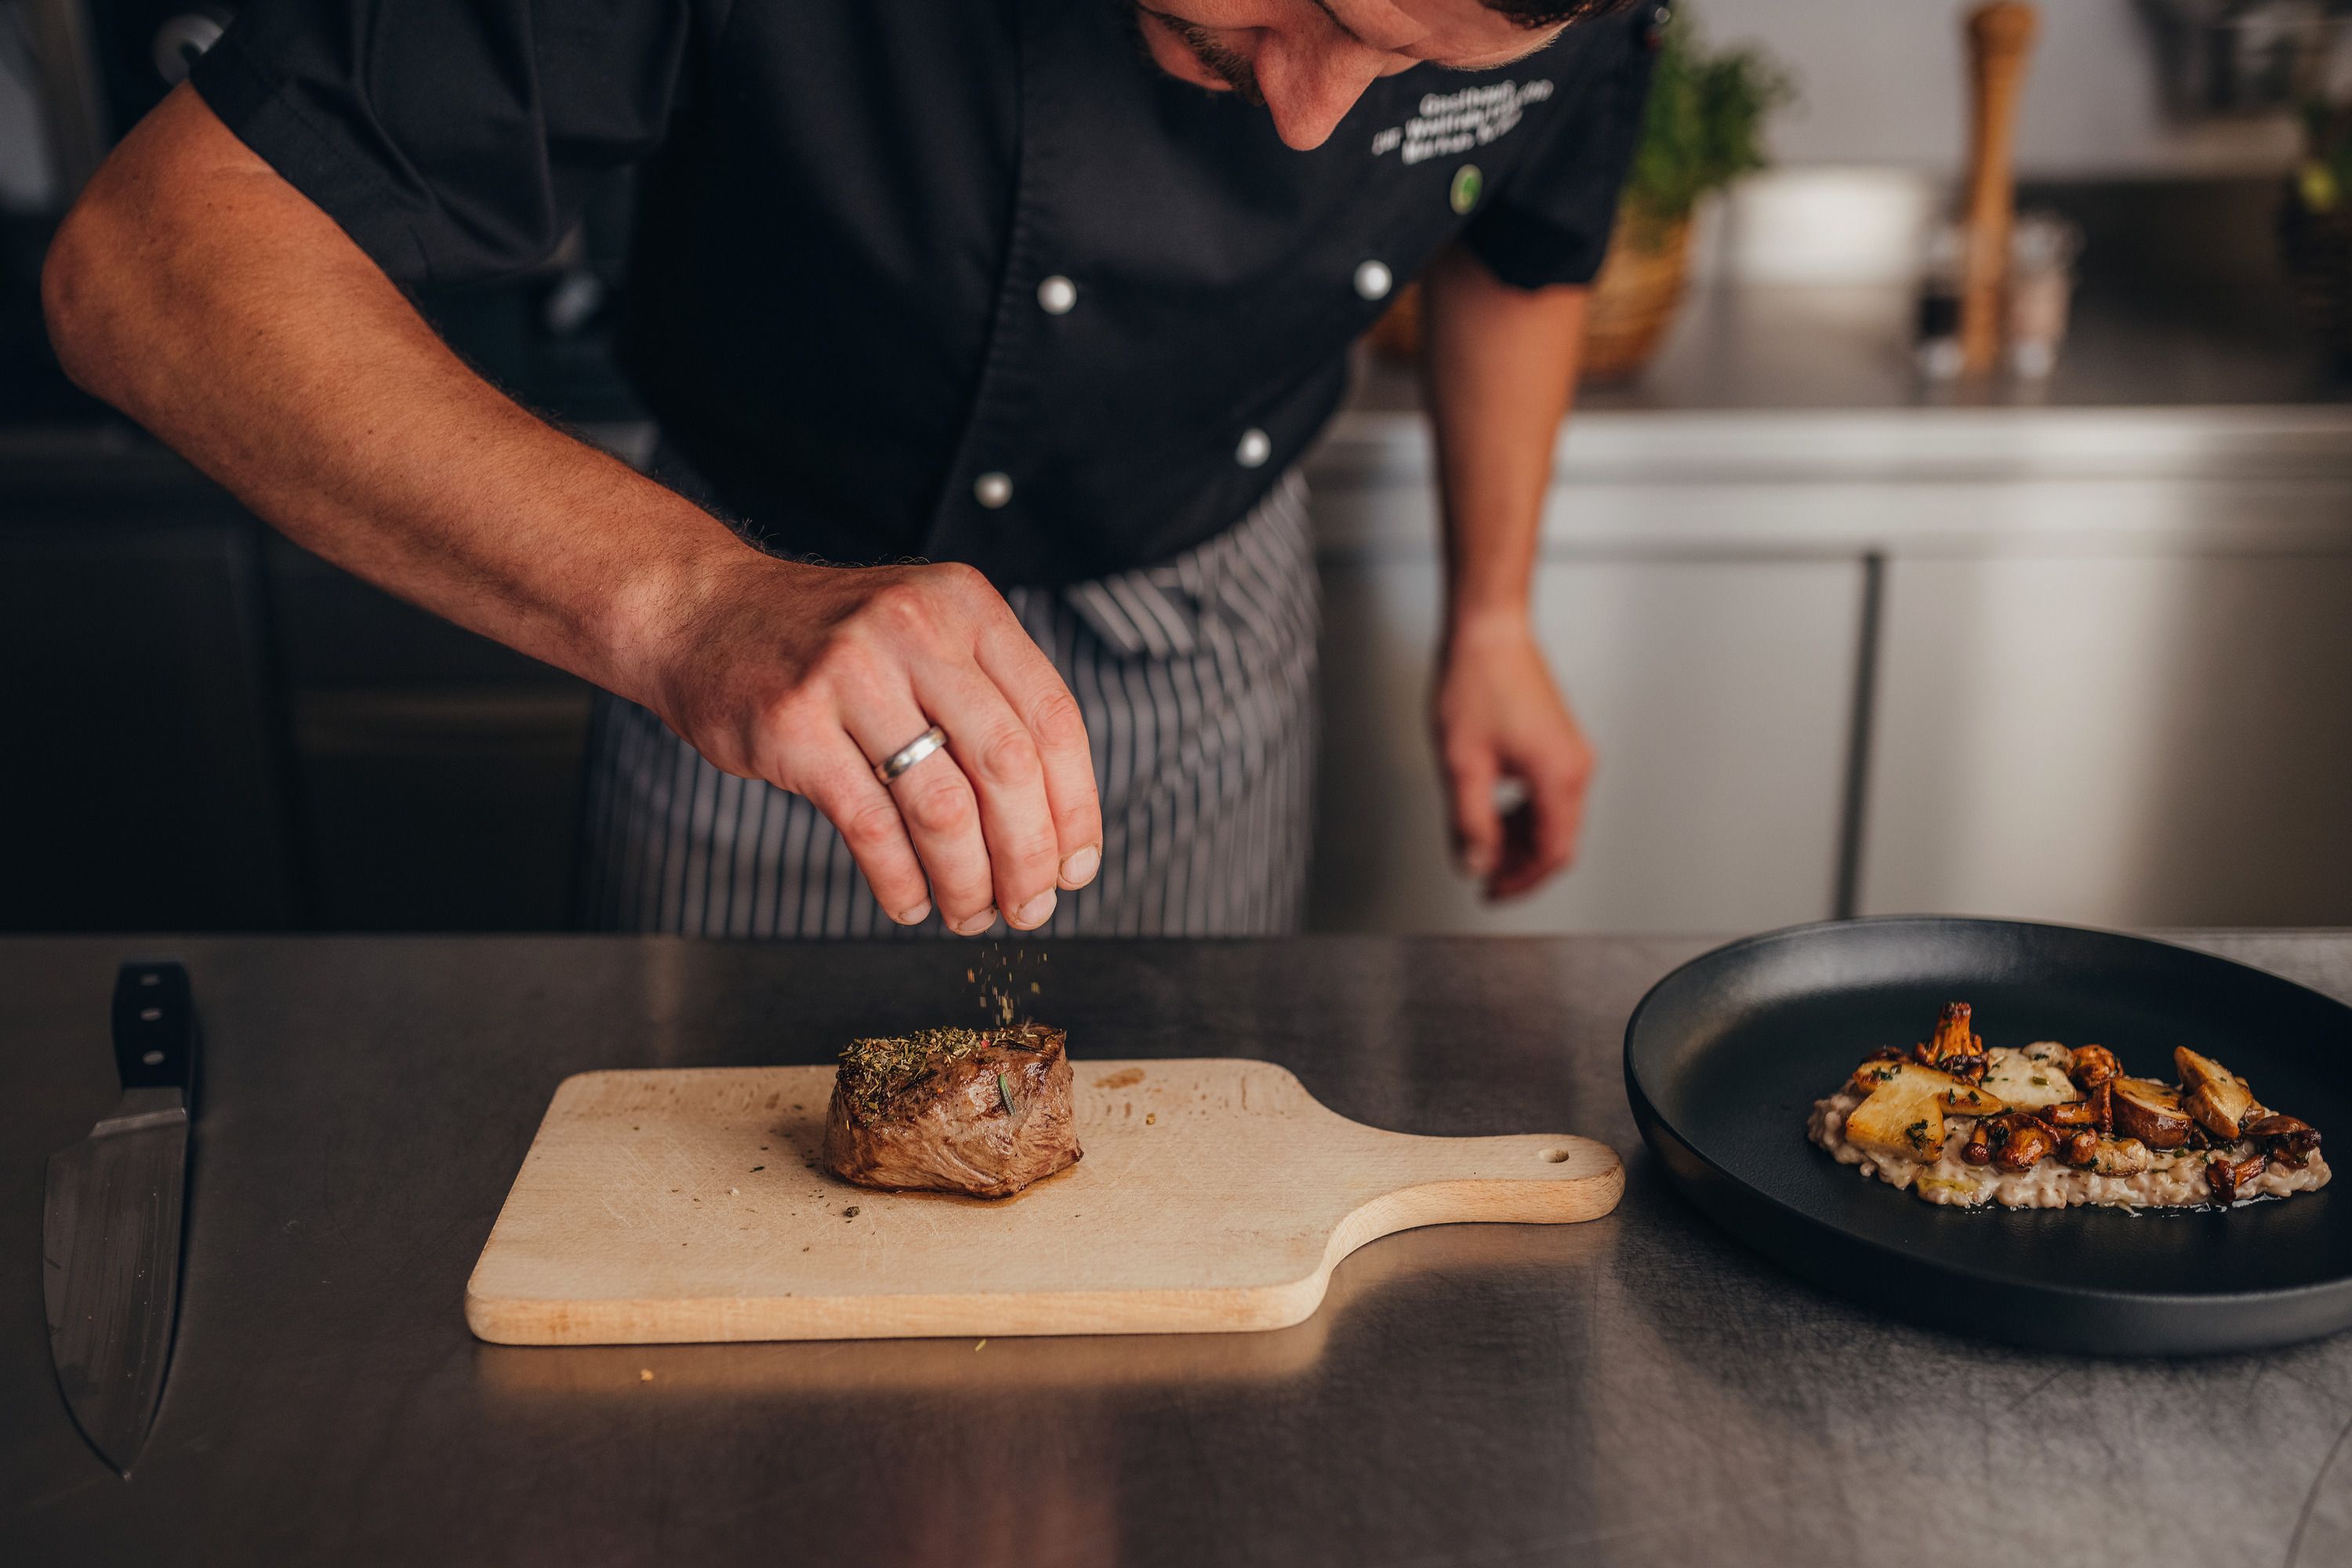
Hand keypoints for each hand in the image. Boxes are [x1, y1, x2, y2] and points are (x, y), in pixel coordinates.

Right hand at [639, 553, 1101, 932]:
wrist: (704, 612)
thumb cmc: (827, 642)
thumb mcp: (923, 633)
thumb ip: (986, 700)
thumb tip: (1053, 824)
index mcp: (965, 606)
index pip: (1054, 718)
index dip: (1077, 806)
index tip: (1078, 866)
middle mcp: (915, 628)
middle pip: (1009, 766)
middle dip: (1030, 856)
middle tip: (1029, 908)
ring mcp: (850, 673)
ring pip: (943, 806)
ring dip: (968, 880)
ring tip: (970, 914)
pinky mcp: (793, 725)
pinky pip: (871, 825)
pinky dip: (902, 881)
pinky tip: (912, 903)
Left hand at [1431, 614, 1593, 901]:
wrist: (1488, 632)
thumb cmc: (1477, 682)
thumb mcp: (1462, 763)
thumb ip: (1469, 822)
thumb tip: (1475, 863)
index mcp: (1559, 775)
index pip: (1553, 853)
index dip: (1521, 882)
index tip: (1491, 893)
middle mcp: (1576, 766)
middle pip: (1558, 840)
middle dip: (1519, 863)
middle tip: (1481, 872)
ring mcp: (1572, 754)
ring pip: (1553, 819)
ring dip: (1518, 839)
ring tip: (1479, 841)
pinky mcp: (1559, 744)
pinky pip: (1548, 795)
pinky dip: (1522, 813)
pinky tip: (1492, 811)